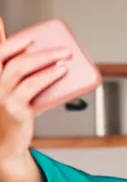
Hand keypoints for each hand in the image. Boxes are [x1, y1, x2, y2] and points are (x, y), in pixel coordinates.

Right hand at [0, 18, 69, 165]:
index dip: (12, 42)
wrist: (6, 145)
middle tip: (62, 50)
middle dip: (38, 51)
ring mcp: (0, 95)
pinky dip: (47, 77)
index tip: (31, 38)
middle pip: (10, 58)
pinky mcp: (14, 109)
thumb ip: (10, 66)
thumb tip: (13, 37)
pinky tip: (60, 73)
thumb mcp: (6, 88)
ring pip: (20, 69)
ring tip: (64, 59)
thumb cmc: (8, 113)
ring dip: (45, 61)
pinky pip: (32, 87)